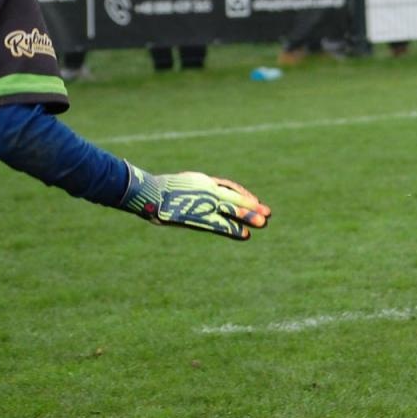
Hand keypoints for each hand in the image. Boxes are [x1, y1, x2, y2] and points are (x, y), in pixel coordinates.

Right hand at [123, 168, 270, 239]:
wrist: (148, 194)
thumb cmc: (161, 190)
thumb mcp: (182, 186)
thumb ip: (194, 192)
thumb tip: (200, 200)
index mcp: (204, 182)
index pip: (229, 188)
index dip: (244, 196)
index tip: (256, 201)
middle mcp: (208, 192)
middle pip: (235, 199)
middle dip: (251, 207)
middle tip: (268, 215)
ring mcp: (205, 203)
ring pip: (232, 209)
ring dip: (248, 216)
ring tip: (263, 223)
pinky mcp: (199, 217)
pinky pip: (219, 224)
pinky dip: (232, 229)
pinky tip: (244, 235)